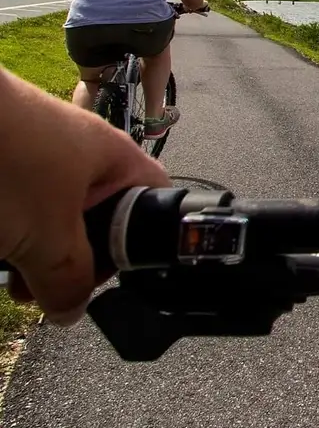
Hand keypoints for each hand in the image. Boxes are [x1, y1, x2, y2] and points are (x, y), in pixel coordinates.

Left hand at [0, 70, 171, 324]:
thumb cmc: (8, 163)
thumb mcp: (46, 237)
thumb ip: (67, 281)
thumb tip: (72, 312)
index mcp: (117, 160)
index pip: (155, 202)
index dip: (139, 246)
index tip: (98, 277)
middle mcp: (85, 153)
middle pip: (96, 218)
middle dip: (68, 260)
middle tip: (40, 287)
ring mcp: (41, 154)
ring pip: (49, 217)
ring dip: (30, 253)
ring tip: (8, 275)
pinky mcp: (6, 158)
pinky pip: (18, 205)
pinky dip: (7, 232)